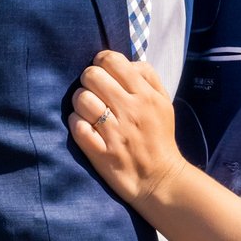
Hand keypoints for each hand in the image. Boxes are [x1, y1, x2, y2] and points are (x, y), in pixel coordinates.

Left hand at [68, 50, 187, 206]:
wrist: (160, 179)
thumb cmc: (159, 137)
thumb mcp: (164, 102)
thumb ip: (148, 76)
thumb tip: (126, 62)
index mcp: (145, 95)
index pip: (112, 60)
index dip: (101, 61)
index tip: (102, 72)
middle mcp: (130, 111)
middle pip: (92, 76)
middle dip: (88, 80)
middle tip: (94, 91)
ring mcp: (114, 132)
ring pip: (81, 99)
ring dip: (80, 102)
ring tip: (88, 109)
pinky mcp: (101, 153)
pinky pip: (77, 127)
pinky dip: (76, 124)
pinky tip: (84, 126)